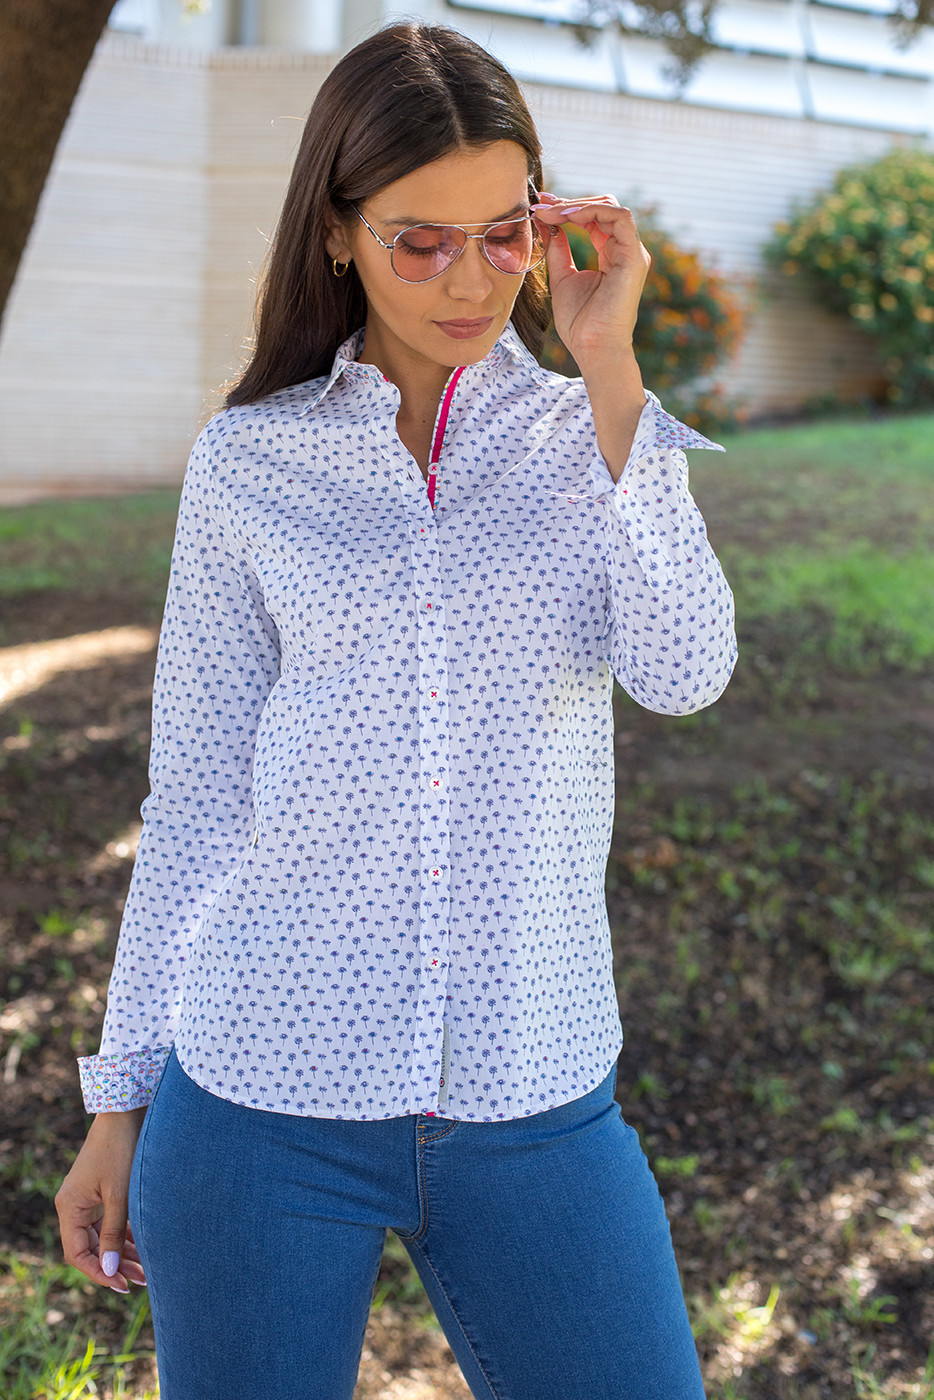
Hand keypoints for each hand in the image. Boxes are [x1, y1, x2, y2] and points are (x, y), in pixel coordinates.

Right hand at [55, 1108, 147, 1292]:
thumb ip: (115, 1233)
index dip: (98, 1272)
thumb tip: (110, 1269)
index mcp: (70, 1207)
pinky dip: (125, 1235)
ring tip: (147, 1271)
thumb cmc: (122, 1150)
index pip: (77, 1254)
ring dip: (122, 1252)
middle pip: (90, 1248)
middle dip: (115, 1265)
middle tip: (142, 1281)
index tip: (122, 1285)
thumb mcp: (119, 1195)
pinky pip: (109, 1222)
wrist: (126, 1112)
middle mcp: (73, 1205)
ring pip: (102, 1237)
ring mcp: (86, 1198)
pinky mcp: (101, 1191)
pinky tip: (143, 1248)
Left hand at [530, 192, 650, 376]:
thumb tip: (546, 223)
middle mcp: (625, 251)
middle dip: (570, 202)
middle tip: (542, 204)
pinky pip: (620, 218)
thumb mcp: (562, 278)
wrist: (593, 348)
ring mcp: (633, 253)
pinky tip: (568, 217)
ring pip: (611, 208)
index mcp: (611, 255)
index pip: (594, 219)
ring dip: (577, 205)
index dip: (567, 208)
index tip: (541, 208)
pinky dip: (593, 212)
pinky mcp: (635, 258)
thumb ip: (558, 249)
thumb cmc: (580, 323)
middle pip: (602, 208)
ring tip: (551, 212)